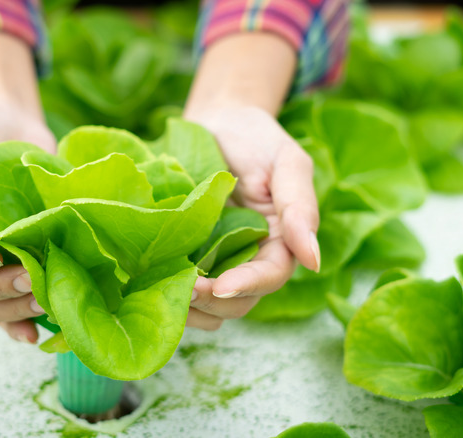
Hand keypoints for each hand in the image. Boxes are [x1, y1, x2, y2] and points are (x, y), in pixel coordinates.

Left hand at [184, 105, 319, 329]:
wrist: (216, 122)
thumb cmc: (256, 139)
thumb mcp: (287, 163)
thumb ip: (300, 208)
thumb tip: (313, 260)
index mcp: (279, 243)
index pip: (270, 276)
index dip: (246, 286)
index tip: (220, 286)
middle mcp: (249, 259)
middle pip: (238, 301)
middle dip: (212, 302)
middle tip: (182, 289)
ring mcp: (216, 261)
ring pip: (210, 306)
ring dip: (190, 308)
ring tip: (164, 292)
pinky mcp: (187, 257)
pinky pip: (182, 290)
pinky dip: (169, 296)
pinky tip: (149, 285)